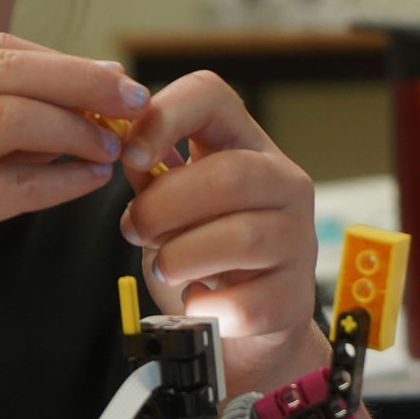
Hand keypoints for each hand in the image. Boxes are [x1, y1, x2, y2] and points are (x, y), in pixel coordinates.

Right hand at [0, 32, 145, 367]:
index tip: (110, 77)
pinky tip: (89, 183)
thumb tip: (79, 96)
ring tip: (112, 149)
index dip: (60, 60)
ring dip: (76, 131)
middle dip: (84, 83)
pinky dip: (61, 181)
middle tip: (135, 99)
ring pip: (15, 117)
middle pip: (10, 70)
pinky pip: (14, 184)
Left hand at [116, 69, 326, 394]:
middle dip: (162, 207)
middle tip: (135, 230)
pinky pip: (243, 301)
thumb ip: (151, 172)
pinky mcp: (293, 298)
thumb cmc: (207, 252)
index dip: (164, 116)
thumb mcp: (175, 203)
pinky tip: (196, 302)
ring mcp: (298, 241)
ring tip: (163, 266)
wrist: (250, 321)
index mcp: (248, 146)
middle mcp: (284, 185)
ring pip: (239, 238)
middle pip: (228, 176)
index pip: (212, 96)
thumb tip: (121, 145)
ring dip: (180, 256)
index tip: (130, 154)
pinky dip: (205, 305)